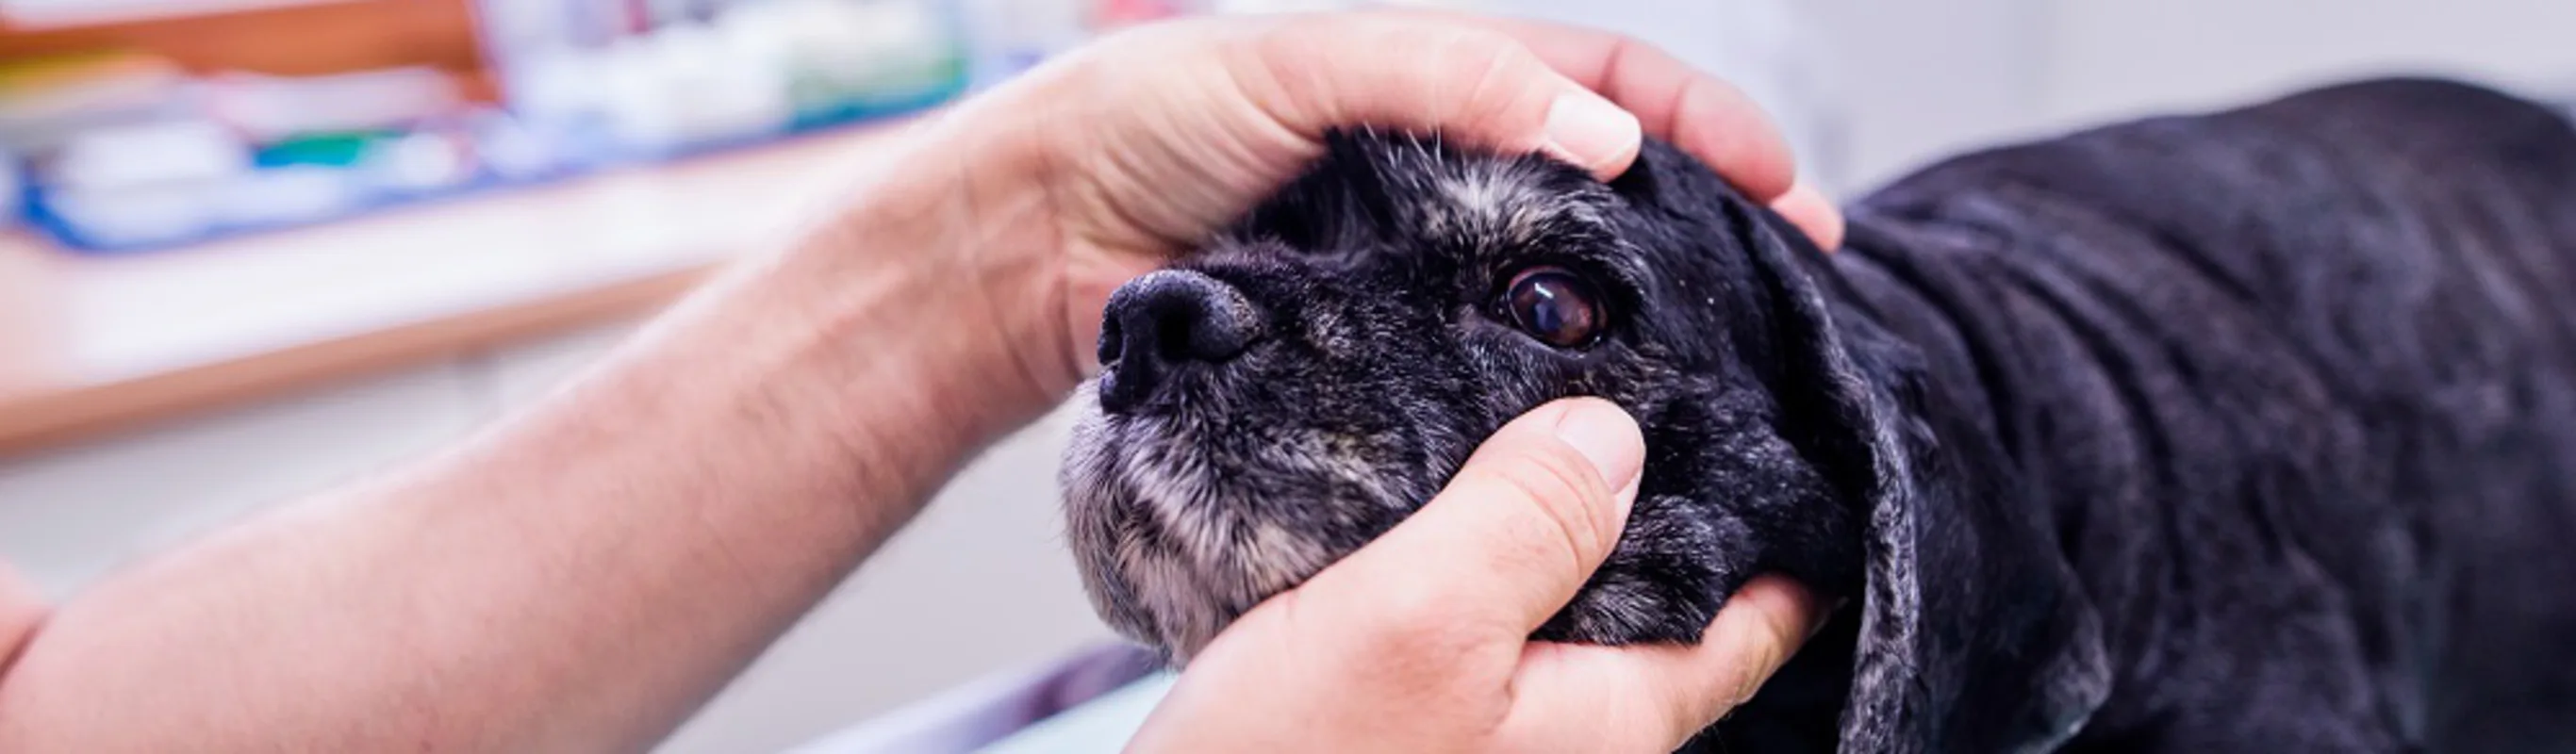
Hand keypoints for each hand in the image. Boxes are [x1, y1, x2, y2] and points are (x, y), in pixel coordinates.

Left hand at [791, 11, 1843, 434]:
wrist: (1035, 238)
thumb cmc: (1152, 118)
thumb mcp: (1308, 58)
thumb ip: (1452, 77)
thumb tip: (1601, 137)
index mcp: (1444, 82)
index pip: (1612, 84)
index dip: (1711, 128)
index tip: (1789, 194)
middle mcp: (1448, 174)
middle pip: (1615, 193)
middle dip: (1720, 230)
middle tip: (1802, 292)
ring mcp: (1417, 270)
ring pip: (1562, 292)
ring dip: (1653, 321)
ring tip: (1732, 361)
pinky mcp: (1376, 355)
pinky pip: (1483, 372)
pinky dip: (1549, 395)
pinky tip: (1600, 423)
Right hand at [1126, 398, 1826, 752]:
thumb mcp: (1418, 622)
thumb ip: (1527, 525)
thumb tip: (1617, 435)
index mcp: (1606, 718)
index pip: (1750, 630)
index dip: (1783, 537)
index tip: (1790, 444)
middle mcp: (1561, 737)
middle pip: (1658, 611)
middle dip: (1663, 510)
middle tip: (1661, 387)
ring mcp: (1482, 734)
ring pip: (1558, 614)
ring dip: (1551, 525)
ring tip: (1539, 411)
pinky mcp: (1401, 720)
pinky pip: (1472, 627)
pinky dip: (1470, 555)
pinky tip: (1432, 495)